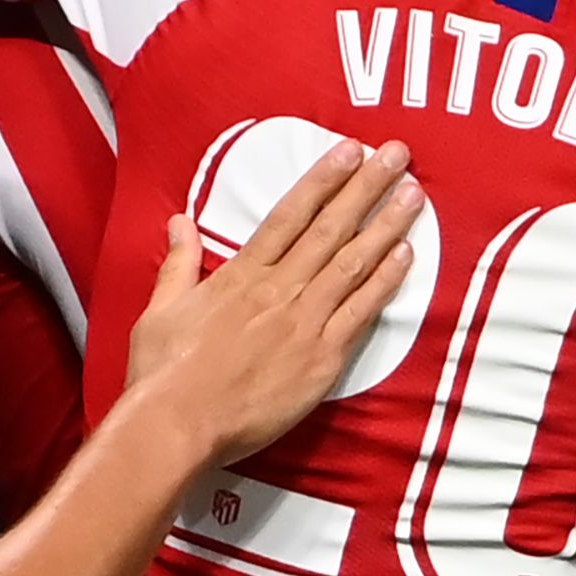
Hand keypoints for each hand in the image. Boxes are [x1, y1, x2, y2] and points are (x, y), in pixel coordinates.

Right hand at [128, 140, 420, 465]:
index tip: (349, 150)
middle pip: (330, 228)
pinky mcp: (322, 360)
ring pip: (353, 263)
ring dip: (386, 225)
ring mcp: (303, 323)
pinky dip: (384, 282)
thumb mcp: (161, 309)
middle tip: (398, 154)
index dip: (323, 179)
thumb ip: (178, 263)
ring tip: (414, 194)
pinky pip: (360, 312)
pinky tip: (406, 256)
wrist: (177, 425)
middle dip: (366, 187)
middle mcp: (278, 290)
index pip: (290, 214)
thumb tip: (180, 222)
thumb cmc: (162, 374)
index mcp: (241, 275)